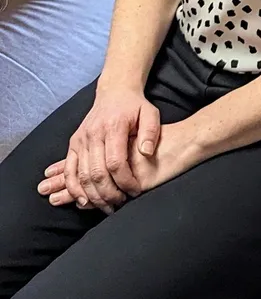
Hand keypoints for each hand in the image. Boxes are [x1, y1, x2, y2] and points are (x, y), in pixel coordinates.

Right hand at [38, 86, 161, 212]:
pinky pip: (69, 170)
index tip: (135, 191)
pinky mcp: (74, 143)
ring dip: (92, 195)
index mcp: (114, 126)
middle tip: (121, 204)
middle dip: (109, 193)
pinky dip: (74, 188)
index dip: (125, 181)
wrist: (115, 91)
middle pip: (97, 173)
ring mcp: (81, 139)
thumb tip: (146, 152)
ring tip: (106, 206)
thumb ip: (151, 132)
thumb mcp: (150, 113)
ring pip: (81, 175)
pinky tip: (84, 200)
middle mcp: (94, 133)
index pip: (116, 162)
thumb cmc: (135, 105)